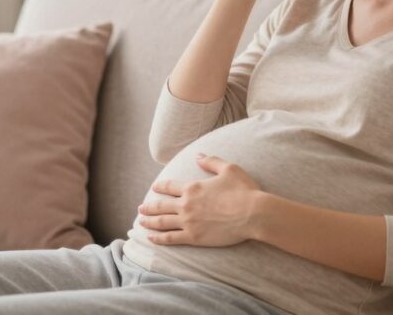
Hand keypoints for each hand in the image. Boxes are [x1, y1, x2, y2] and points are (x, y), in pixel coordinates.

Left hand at [137, 154, 262, 246]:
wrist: (253, 214)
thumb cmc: (243, 190)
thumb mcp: (228, 169)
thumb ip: (211, 161)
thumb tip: (198, 155)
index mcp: (193, 188)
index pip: (170, 186)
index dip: (160, 186)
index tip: (154, 187)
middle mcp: (186, 204)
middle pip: (161, 205)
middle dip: (149, 206)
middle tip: (140, 208)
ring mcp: (188, 222)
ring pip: (162, 222)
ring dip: (149, 222)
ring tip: (140, 221)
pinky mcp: (194, 237)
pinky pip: (171, 238)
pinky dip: (159, 238)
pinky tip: (151, 238)